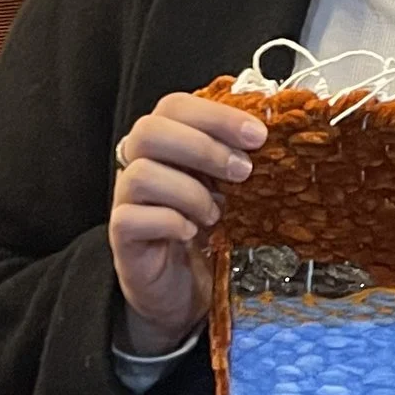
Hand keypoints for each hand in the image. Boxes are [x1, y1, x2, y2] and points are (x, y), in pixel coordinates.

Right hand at [109, 91, 270, 352]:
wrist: (184, 288)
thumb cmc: (209, 230)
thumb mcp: (229, 188)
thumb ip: (238, 157)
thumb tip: (272, 133)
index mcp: (167, 143)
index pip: (175, 106)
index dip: (216, 115)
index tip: (257, 135)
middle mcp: (140, 164)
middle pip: (148, 131)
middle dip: (203, 147)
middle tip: (243, 172)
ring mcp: (126, 200)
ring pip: (139, 174)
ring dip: (188, 191)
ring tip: (217, 213)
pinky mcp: (123, 237)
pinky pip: (131, 218)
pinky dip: (169, 222)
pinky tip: (192, 233)